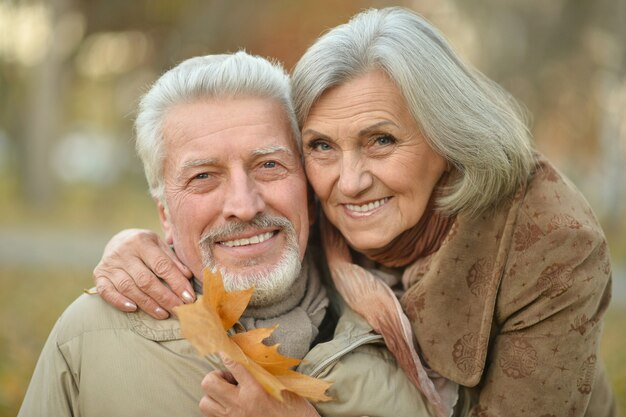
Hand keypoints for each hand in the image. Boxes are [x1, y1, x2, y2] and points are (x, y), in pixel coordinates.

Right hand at [93, 229, 194, 318]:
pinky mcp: (98, 275)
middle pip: (146, 280)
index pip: (162, 265)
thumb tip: (188, 276)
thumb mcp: (160, 246)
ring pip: (129, 288)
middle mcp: (123, 252)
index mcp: (142, 241)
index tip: (189, 298)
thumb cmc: (146, 246)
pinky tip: (133, 309)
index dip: (177, 283)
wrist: (118, 240)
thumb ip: (173, 261)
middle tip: (179, 310)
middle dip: (165, 298)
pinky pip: (107, 292)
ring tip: (164, 314)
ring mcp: (109, 264)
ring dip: (148, 304)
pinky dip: (120, 302)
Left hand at [199, 355, 319, 416]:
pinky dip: (215, 408)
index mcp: (255, 391)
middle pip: (210, 383)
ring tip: (227, 394)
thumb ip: (266, 375)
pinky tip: (228, 406)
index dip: (226, 355)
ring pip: (205, 402)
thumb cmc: (294, 410)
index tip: (224, 352)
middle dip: (215, 377)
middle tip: (228, 379)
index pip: (234, 366)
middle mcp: (240, 404)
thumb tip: (251, 362)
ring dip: (212, 395)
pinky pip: (211, 416)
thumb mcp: (285, 388)